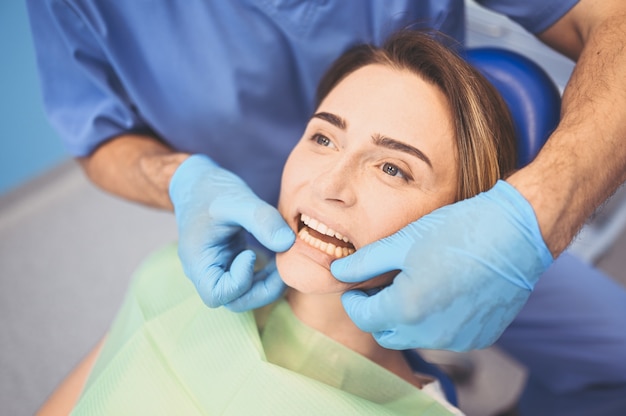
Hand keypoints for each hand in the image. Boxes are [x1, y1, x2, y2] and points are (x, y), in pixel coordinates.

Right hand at [169, 155, 294, 310]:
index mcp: (197, 261)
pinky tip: (279, 257)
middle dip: (264, 289)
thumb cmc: (212, 190)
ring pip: (245, 295)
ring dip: (269, 284)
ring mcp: (219, 270)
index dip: (241, 281)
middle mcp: (205, 272)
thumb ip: (262, 220)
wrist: (198, 182)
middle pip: (235, 301)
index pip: (218, 294)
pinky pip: (250, 283)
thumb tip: (289, 243)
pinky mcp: (231, 265)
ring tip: (284, 260)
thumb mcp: (238, 199)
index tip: (251, 252)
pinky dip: (267, 276)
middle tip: (283, 266)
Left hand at [331, 180, 552, 350]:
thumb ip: (365, 262)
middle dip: (377, 312)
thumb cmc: (460, 231)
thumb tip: (338, 271)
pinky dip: (434, 320)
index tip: (355, 286)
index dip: (354, 301)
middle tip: (381, 284)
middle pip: (386, 332)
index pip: (363, 318)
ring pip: (415, 336)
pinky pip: (444, 336)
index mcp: (407, 309)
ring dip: (406, 317)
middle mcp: (431, 334)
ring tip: (414, 283)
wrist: (518, 234)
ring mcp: (458, 340)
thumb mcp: (403, 242)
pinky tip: (442, 290)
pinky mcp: (479, 337)